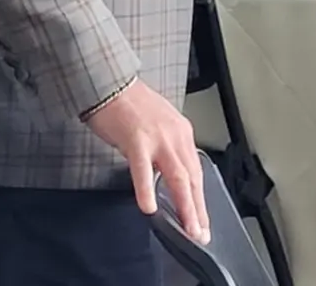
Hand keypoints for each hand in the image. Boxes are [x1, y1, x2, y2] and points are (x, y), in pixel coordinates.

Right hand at [86, 78, 209, 243]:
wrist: (112, 82)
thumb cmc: (131, 104)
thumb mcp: (160, 125)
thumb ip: (167, 149)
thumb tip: (171, 176)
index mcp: (181, 132)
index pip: (196, 171)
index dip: (200, 198)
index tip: (202, 220)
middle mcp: (176, 135)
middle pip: (192, 178)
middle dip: (198, 209)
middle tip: (201, 234)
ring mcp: (158, 138)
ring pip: (177, 177)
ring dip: (184, 206)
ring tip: (188, 228)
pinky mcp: (136, 139)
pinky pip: (143, 169)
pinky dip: (147, 190)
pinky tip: (149, 208)